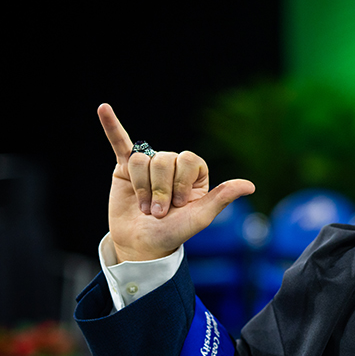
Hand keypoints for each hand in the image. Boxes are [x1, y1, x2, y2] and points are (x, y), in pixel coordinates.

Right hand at [99, 103, 254, 261]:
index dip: (181, 182)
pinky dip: (111, 126)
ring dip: (142, 187)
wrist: (143, 245)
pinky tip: (103, 109)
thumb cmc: (174, 232)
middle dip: (160, 188)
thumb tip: (251, 186)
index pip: (188, 159)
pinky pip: (119, 143)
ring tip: (145, 207)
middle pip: (164, 159)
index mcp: (194, 174)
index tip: (179, 204)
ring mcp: (149, 166)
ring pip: (142, 160)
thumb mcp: (201, 217)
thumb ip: (222, 197)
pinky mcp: (124, 168)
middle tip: (158, 212)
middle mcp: (172, 166)